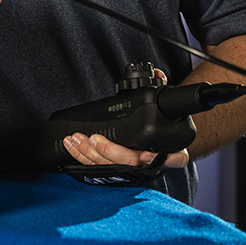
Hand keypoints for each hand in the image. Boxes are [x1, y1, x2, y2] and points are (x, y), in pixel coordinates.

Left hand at [62, 68, 188, 170]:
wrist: (153, 141)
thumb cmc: (159, 124)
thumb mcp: (164, 108)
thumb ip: (160, 89)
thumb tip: (156, 73)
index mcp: (170, 151)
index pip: (173, 159)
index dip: (160, 159)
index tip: (145, 155)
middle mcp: (152, 163)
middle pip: (132, 164)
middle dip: (110, 152)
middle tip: (94, 139)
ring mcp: (132, 170)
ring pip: (111, 167)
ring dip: (90, 154)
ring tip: (77, 139)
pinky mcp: (114, 171)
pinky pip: (97, 167)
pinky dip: (82, 157)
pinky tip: (72, 146)